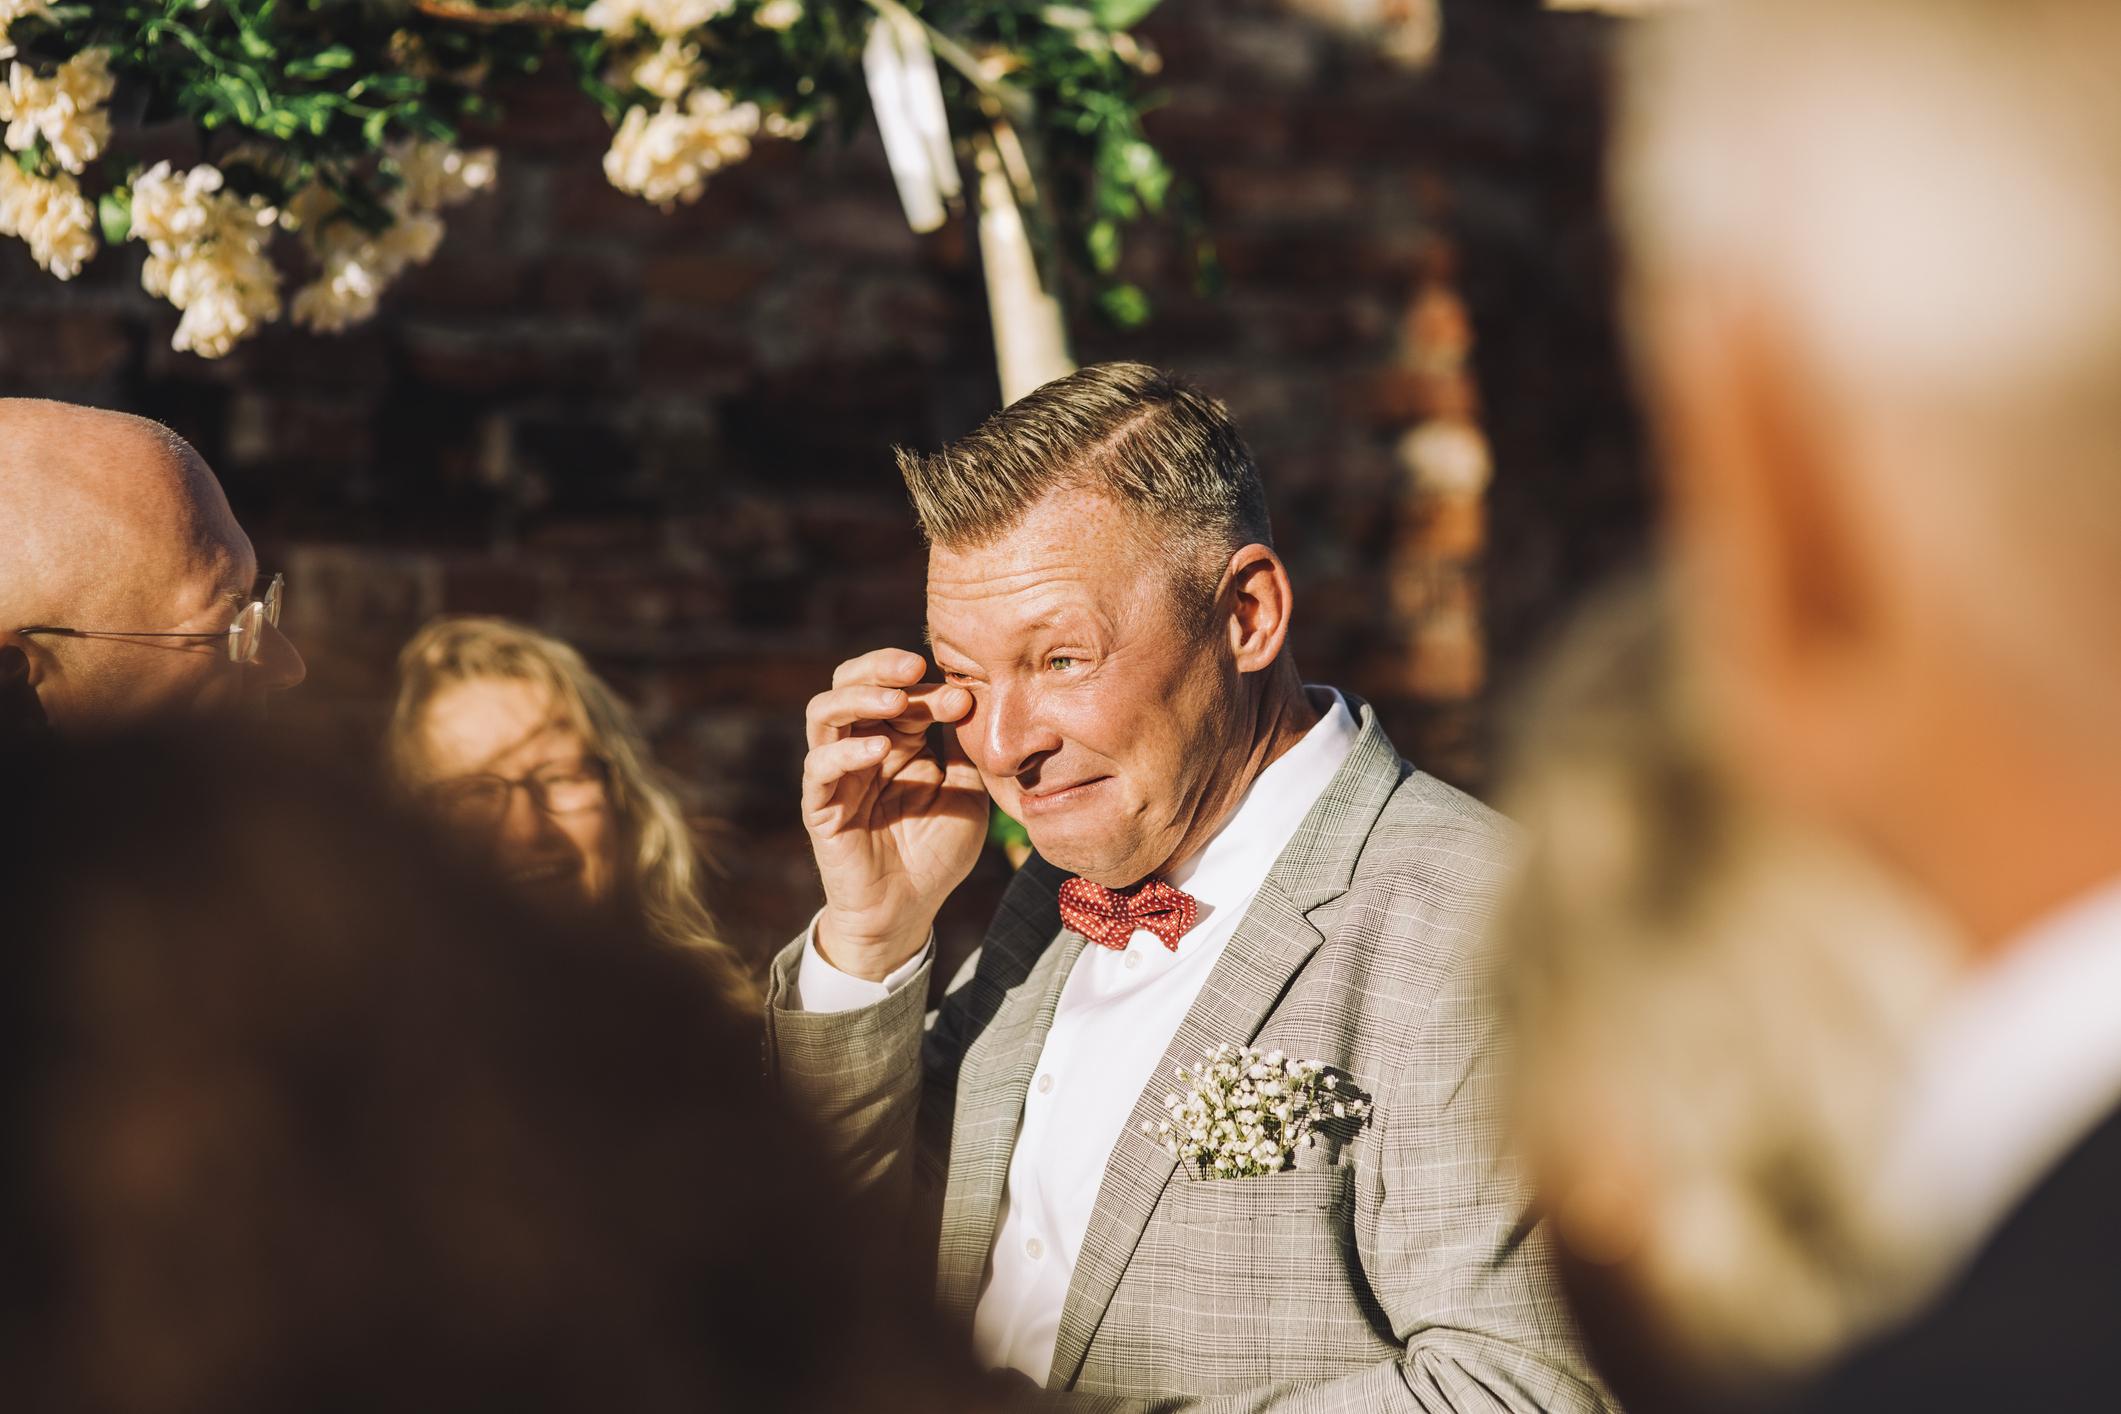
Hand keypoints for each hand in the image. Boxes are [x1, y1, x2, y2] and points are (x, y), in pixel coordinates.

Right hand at [803, 647, 986, 980]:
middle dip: (880, 666)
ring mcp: (835, 774)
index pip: (902, 692)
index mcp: (895, 739)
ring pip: (825, 713)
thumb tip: (975, 695)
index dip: (929, 687)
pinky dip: (846, 752)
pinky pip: (819, 767)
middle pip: (850, 683)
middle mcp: (859, 747)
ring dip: (859, 698)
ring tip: (896, 701)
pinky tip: (881, 752)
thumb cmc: (936, 852)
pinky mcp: (819, 806)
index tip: (967, 697)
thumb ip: (963, 748)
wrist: (910, 910)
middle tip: (915, 663)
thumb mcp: (965, 792)